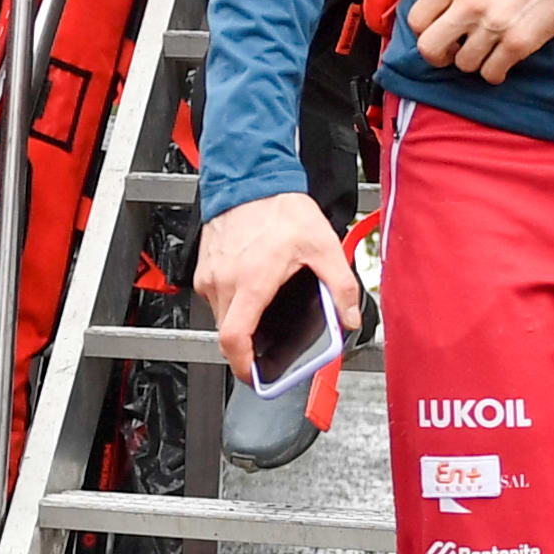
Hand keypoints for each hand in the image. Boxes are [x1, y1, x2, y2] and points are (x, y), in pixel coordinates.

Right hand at [195, 190, 361, 387]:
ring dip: (242, 320)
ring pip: (221, 316)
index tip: (255, 376)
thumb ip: (340, 286)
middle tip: (272, 342)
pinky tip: (254, 284)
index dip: (243, 367)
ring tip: (266, 304)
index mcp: (251, 283)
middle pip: (230, 333)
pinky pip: (216, 297)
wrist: (250, 177)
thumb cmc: (279, 207)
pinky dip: (233, 301)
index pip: (234, 340)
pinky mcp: (204, 267)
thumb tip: (349, 318)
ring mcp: (210, 275)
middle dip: (250, 344)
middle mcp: (224, 282)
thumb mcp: (323, 246)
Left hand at [405, 0, 553, 84]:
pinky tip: (503, 61)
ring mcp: (493, 25)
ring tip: (489, 49)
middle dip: (440, 55)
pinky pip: (491, 73)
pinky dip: (495, 72)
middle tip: (454, 52)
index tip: (439, 33)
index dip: (426, 31)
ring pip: (463, 65)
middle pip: (430, 49)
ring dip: (474, 61)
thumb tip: (440, 10)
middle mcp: (469, 2)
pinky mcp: (518, 43)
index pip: (416, 20)